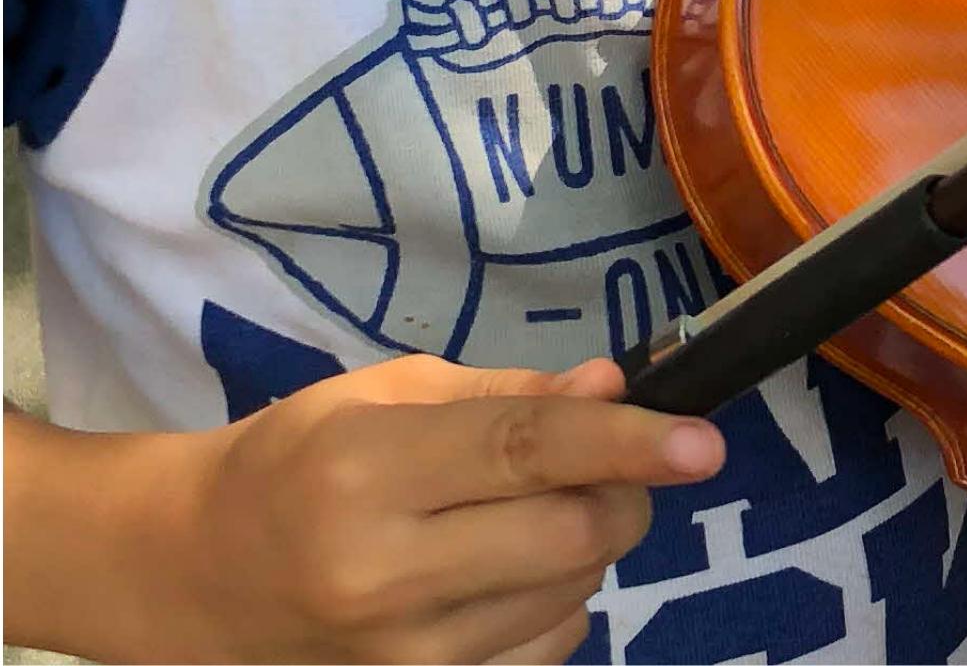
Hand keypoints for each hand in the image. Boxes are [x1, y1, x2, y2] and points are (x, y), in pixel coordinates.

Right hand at [148, 351, 723, 663]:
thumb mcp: (383, 395)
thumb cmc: (294, 459)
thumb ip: (505, 395)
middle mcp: (387, 573)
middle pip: (567, 538)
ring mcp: (405, 658)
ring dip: (587, 547)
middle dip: (623, 493)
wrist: (200, 575)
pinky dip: (558, 606)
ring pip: (568, 601)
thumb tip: (611, 389)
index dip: (626, 443)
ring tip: (536, 513)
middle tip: (620, 461)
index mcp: (370, 470)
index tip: (703, 440)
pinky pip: (543, 654)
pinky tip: (513, 573)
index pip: (527, 452)